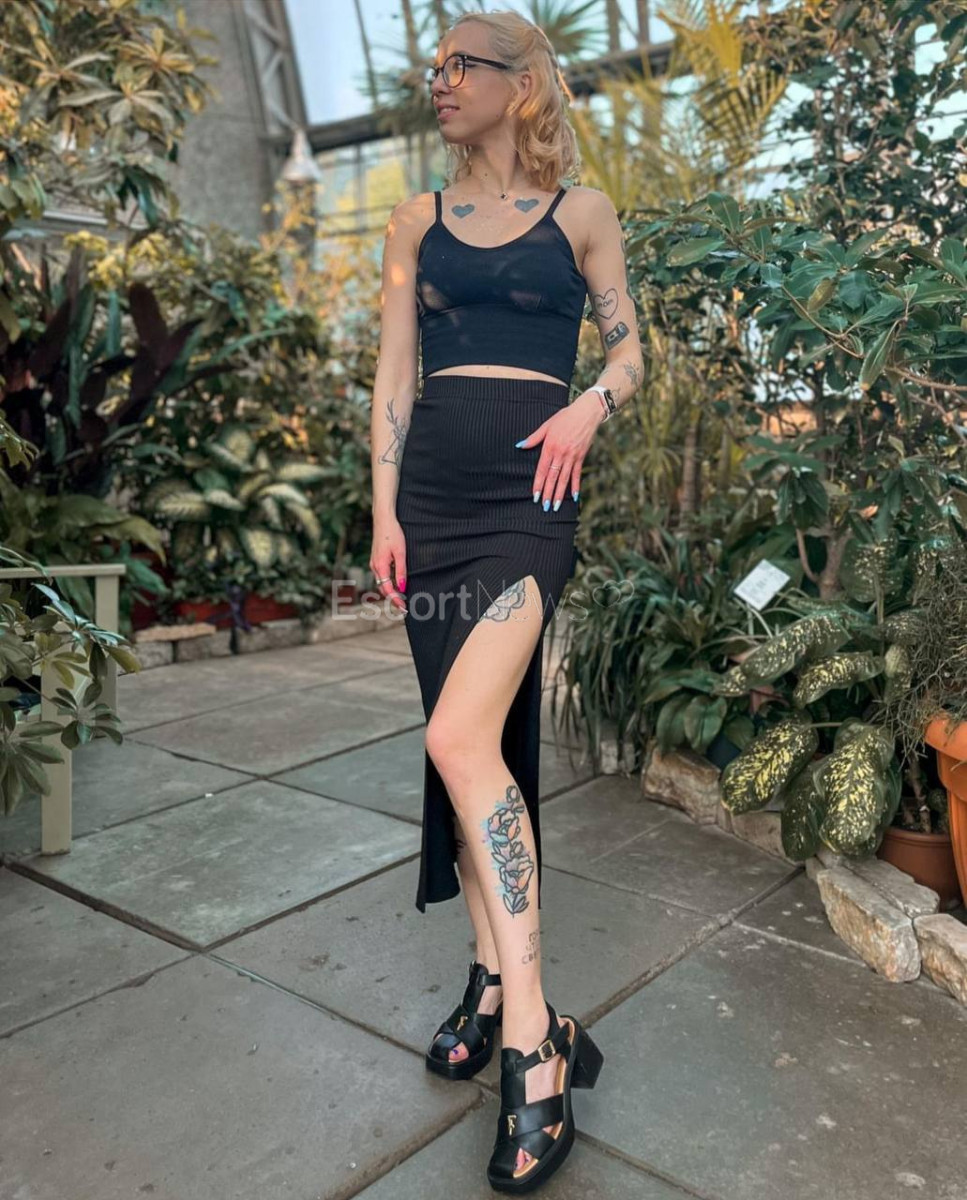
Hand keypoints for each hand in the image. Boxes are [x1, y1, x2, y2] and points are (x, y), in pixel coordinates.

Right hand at [369, 515, 407, 612]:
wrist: (383, 519)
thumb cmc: (393, 533)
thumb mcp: (401, 553)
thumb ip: (401, 571)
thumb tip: (402, 587)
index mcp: (380, 566)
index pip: (387, 589)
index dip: (395, 600)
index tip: (403, 607)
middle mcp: (375, 567)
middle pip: (383, 588)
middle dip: (392, 599)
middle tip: (403, 607)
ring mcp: (374, 563)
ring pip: (382, 583)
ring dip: (390, 591)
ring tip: (402, 598)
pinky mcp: (376, 559)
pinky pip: (382, 576)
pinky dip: (388, 583)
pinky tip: (397, 584)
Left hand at [517, 391, 604, 509]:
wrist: (586, 413)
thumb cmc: (565, 417)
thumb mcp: (547, 425)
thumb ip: (534, 438)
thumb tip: (520, 446)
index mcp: (550, 446)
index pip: (542, 469)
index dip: (539, 484)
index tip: (535, 496)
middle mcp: (561, 453)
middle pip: (553, 477)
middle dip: (548, 493)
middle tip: (545, 506)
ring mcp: (572, 456)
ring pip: (564, 478)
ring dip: (560, 494)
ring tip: (556, 506)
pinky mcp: (581, 456)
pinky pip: (577, 474)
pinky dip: (576, 485)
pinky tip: (574, 496)